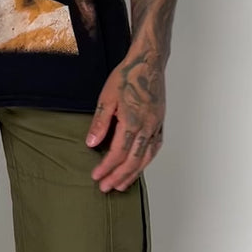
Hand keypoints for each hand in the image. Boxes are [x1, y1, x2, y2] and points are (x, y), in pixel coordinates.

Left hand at [85, 52, 165, 190]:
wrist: (148, 62)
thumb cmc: (126, 76)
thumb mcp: (107, 96)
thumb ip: (100, 122)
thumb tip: (91, 144)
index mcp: (132, 121)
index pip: (118, 153)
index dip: (107, 167)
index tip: (96, 177)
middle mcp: (147, 127)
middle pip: (133, 161)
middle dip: (118, 177)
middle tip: (106, 188)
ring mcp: (156, 126)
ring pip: (146, 158)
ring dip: (133, 174)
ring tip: (121, 186)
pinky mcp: (160, 123)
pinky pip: (155, 148)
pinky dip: (146, 161)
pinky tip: (139, 167)